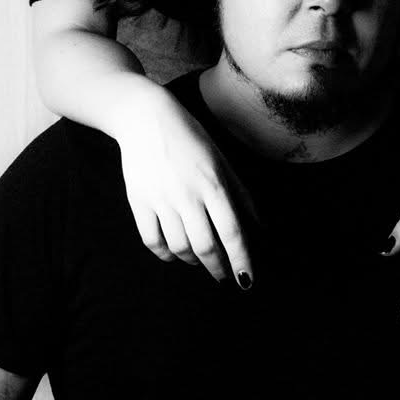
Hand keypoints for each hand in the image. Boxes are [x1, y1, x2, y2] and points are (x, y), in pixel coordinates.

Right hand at [116, 91, 256, 286]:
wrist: (145, 118)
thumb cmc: (190, 137)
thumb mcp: (221, 160)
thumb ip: (240, 193)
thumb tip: (259, 226)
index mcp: (213, 184)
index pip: (232, 232)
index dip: (241, 260)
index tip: (246, 281)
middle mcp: (188, 195)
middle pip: (206, 247)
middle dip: (218, 268)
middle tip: (224, 276)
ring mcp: (162, 199)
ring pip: (179, 248)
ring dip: (193, 261)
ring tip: (199, 260)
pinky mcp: (139, 202)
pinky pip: (152, 241)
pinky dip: (164, 254)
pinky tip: (173, 253)